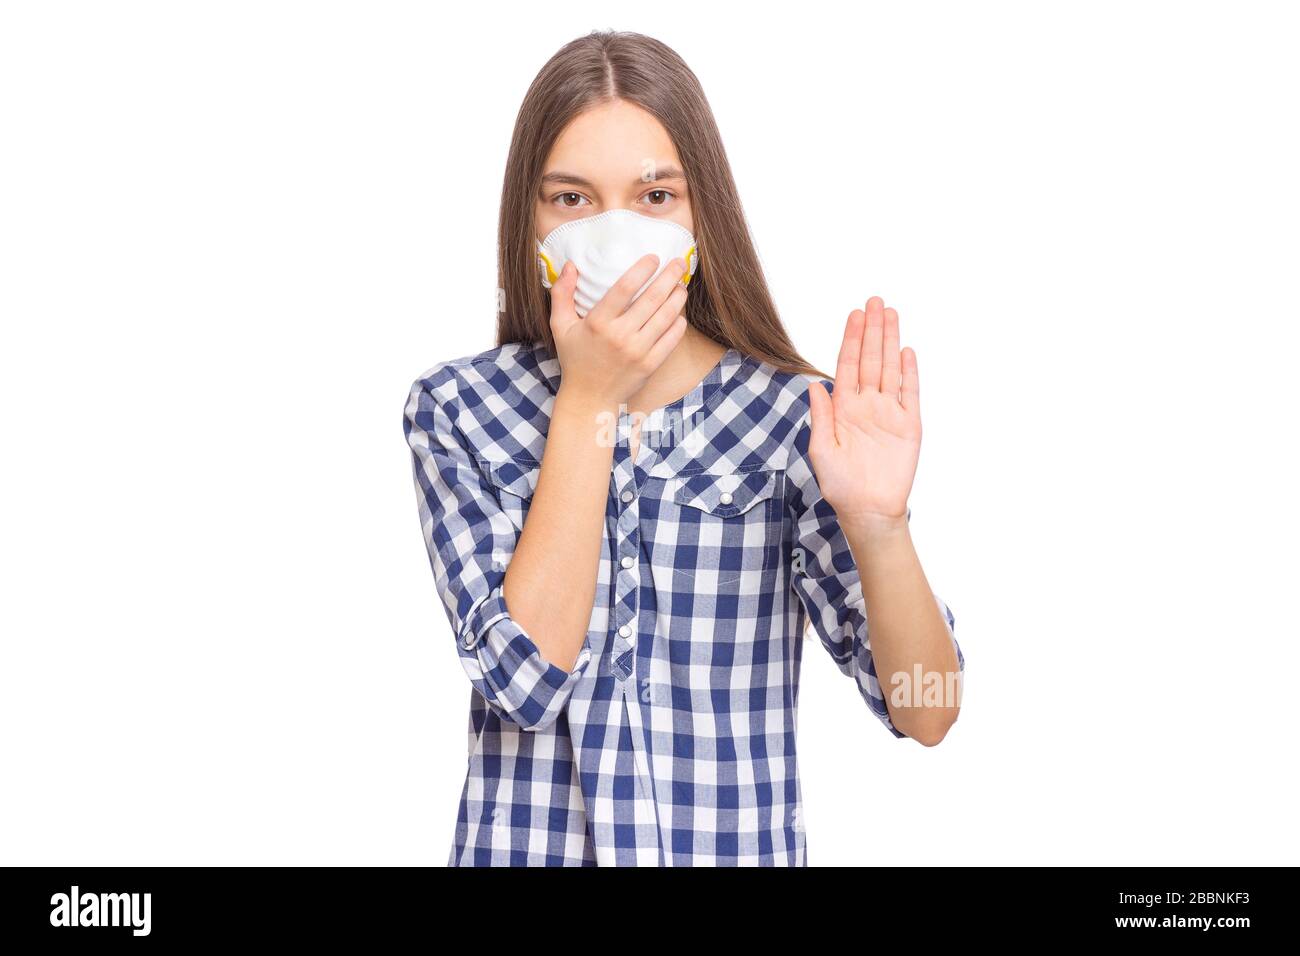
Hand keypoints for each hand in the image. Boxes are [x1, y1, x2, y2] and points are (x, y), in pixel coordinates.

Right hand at [549, 255, 689, 408]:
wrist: (589, 398)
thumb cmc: (575, 359)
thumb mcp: (560, 326)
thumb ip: (561, 294)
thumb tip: (570, 265)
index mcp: (598, 322)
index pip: (625, 287)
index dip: (643, 269)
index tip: (654, 257)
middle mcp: (620, 336)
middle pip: (652, 298)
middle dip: (670, 277)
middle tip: (679, 264)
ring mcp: (638, 351)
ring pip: (666, 317)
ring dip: (678, 298)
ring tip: (681, 285)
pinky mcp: (650, 365)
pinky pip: (671, 339)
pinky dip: (678, 324)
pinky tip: (679, 313)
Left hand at [807, 296, 921, 530]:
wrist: (868, 511)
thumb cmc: (840, 485)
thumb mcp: (821, 450)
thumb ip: (821, 416)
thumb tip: (814, 385)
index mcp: (843, 408)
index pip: (848, 366)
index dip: (851, 340)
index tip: (855, 315)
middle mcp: (867, 405)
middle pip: (871, 360)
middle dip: (872, 330)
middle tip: (875, 301)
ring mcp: (889, 413)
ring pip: (890, 369)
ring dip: (890, 342)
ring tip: (891, 314)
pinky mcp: (909, 426)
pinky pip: (910, 394)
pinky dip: (909, 373)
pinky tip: (906, 351)